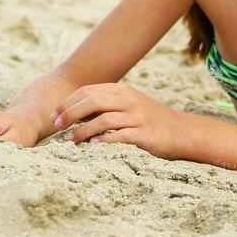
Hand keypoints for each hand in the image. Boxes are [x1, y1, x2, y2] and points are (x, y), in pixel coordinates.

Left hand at [50, 83, 188, 158]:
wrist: (182, 131)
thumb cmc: (149, 121)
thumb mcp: (128, 106)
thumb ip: (106, 106)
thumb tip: (74, 114)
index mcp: (122, 91)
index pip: (88, 91)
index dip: (68, 103)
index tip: (54, 116)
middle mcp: (129, 100)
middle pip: (93, 101)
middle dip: (70, 113)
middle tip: (57, 127)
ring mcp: (137, 116)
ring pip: (104, 119)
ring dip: (83, 130)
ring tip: (70, 141)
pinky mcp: (144, 133)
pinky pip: (120, 135)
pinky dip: (105, 140)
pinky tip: (93, 146)